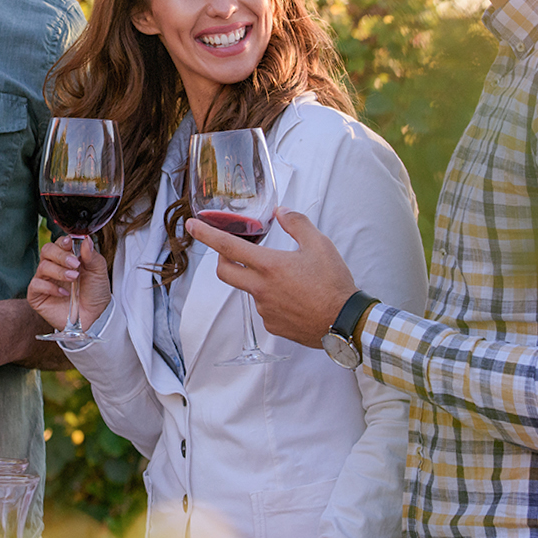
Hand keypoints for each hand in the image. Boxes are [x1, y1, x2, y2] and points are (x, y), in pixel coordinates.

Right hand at [27, 236, 111, 330]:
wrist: (95, 317)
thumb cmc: (95, 293)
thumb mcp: (99, 272)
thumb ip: (92, 256)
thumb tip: (86, 239)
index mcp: (67, 257)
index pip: (59, 243)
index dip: (63, 242)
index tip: (70, 244)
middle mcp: (53, 266)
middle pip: (47, 250)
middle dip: (60, 255)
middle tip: (75, 264)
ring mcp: (44, 280)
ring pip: (42, 266)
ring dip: (59, 271)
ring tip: (73, 278)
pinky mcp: (37, 295)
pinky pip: (36, 285)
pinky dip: (50, 287)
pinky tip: (64, 293)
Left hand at [185, 208, 356, 348]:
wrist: (345, 323)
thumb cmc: (334, 284)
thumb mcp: (320, 245)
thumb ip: (297, 223)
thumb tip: (281, 211)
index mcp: (269, 266)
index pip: (228, 246)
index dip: (206, 234)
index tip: (191, 225)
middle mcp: (261, 288)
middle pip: (224, 272)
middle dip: (222, 259)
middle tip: (232, 251)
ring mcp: (264, 309)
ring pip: (249, 289)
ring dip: (257, 280)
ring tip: (288, 279)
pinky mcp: (272, 325)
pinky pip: (264, 308)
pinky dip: (272, 299)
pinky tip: (294, 297)